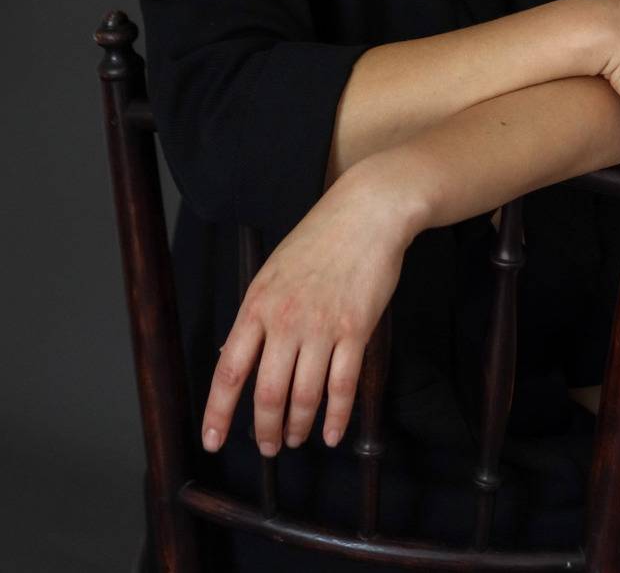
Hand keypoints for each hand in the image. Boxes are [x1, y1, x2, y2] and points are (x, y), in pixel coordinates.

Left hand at [201, 164, 412, 457]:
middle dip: (265, 429)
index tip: (213, 440)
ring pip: (304, 396)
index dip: (219, 412)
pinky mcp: (356, 329)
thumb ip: (256, 315)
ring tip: (297, 439)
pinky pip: (342, 385)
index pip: (229, 370)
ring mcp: (322, 326)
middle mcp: (286, 320)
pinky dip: (337, 417)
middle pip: (267, 393)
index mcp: (258, 304)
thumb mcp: (273, 271)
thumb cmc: (319, 238)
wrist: (367, 213)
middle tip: (268, 446)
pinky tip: (332, 432)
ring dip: (298, 426)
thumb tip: (234, 356)